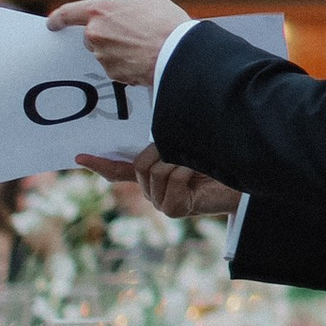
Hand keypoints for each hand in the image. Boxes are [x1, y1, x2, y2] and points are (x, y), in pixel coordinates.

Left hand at [49, 0, 190, 89]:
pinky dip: (127, 65)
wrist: (178, 53)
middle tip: (131, 33)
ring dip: (119, 50)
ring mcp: (103, 56)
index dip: (58, 18)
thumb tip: (129, 13)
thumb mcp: (149, 0)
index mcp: (100, 11)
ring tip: (145, 46)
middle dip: (107, 35)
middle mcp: (96, 34)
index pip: (69, 13)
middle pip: (92, 36)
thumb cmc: (166, 22)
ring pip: (105, 52)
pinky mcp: (113, 74)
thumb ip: (129, 5)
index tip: (52, 24)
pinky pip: (116, 68)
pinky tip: (145, 59)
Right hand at [75, 144, 241, 221]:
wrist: (247, 174)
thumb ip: (168, 135)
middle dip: (162, 151)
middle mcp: (153, 189)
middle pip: (139, 163)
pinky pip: (168, 178)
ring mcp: (161, 201)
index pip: (120, 170)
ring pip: (153, 169)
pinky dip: (185, 170)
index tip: (79, 156)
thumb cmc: (219, 158)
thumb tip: (156, 116)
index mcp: (153, 173)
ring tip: (197, 163)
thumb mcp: (188, 141)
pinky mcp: (172, 209)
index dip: (100, 163)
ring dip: (178, 159)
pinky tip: (198, 173)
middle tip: (188, 153)